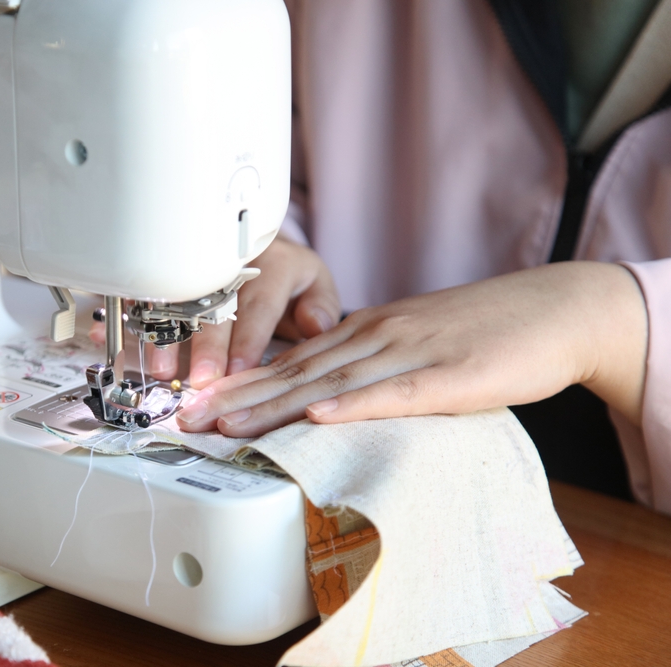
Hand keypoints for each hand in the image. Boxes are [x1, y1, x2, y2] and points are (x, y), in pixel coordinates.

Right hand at [90, 236, 340, 388]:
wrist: (249, 243)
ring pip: (173, 300)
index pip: (260, 302)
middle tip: (200, 380)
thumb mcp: (313, 282)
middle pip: (214, 304)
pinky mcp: (161, 271)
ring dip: (164, 337)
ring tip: (161, 370)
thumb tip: (317, 325)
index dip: (248, 337)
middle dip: (205, 345)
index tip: (240, 368)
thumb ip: (319, 306)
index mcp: (271, 263)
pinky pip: (139, 294)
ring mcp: (189, 264)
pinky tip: (103, 337)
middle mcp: (227, 261)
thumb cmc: (282, 275)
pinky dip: (124, 319)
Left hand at [176, 262, 647, 436]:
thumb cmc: (481, 331)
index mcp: (363, 331)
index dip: (238, 382)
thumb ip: (366, 366)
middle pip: (293, 371)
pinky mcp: (448, 375)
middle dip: (236, 397)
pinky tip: (317, 415)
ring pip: (328, 382)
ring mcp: (409, 352)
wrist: (551, 310)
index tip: (196, 402)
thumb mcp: (410, 342)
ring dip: (274, 405)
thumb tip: (321, 393)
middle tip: (187, 418)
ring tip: (228, 425)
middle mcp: (374, 336)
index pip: (288, 360)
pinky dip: (351, 404)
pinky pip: (392, 392)